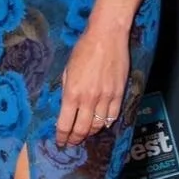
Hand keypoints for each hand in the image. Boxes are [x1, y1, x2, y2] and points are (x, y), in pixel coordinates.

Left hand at [56, 23, 128, 146]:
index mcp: (72, 93)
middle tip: (72, 142)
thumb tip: (66, 106)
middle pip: (82, 129)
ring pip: (97, 125)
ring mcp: (105, 98)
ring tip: (85, 134)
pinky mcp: (118, 94)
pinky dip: (105, 123)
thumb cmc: (84, 49)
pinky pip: (112, 116)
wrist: (107, 36)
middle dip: (75, 139)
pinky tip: (101, 124)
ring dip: (90, 133)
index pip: (65, 124)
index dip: (61, 136)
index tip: (60, 141)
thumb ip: (67, 89)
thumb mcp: (67, 69)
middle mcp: (88, 99)